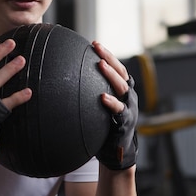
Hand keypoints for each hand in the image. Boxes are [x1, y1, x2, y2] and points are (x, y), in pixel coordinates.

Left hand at [92, 41, 138, 169]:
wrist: (116, 151)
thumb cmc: (105, 125)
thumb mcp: (99, 106)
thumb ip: (90, 93)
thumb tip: (66, 80)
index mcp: (123, 90)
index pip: (116, 68)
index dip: (107, 55)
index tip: (95, 43)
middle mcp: (128, 96)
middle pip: (121, 73)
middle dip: (109, 59)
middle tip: (97, 49)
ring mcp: (129, 109)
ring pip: (122, 88)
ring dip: (112, 75)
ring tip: (101, 65)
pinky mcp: (125, 123)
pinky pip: (119, 111)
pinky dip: (112, 103)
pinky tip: (102, 97)